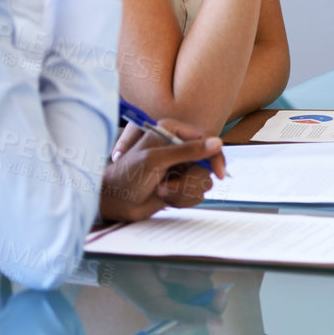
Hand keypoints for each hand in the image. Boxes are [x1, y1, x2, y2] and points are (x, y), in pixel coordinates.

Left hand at [99, 118, 224, 221]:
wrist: (114, 202)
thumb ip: (187, 151)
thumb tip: (217, 143)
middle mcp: (179, 147)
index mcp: (173, 131)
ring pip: (202, 181)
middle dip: (189, 180)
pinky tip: (164, 198)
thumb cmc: (127, 176)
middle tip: (169, 185)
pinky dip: (180, 199)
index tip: (219, 174)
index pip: (207, 140)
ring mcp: (180, 167)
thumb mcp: (156, 160)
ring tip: (162, 191)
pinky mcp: (180, 185)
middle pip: (207, 164)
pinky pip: (195, 194)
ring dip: (182, 191)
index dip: (215, 157)